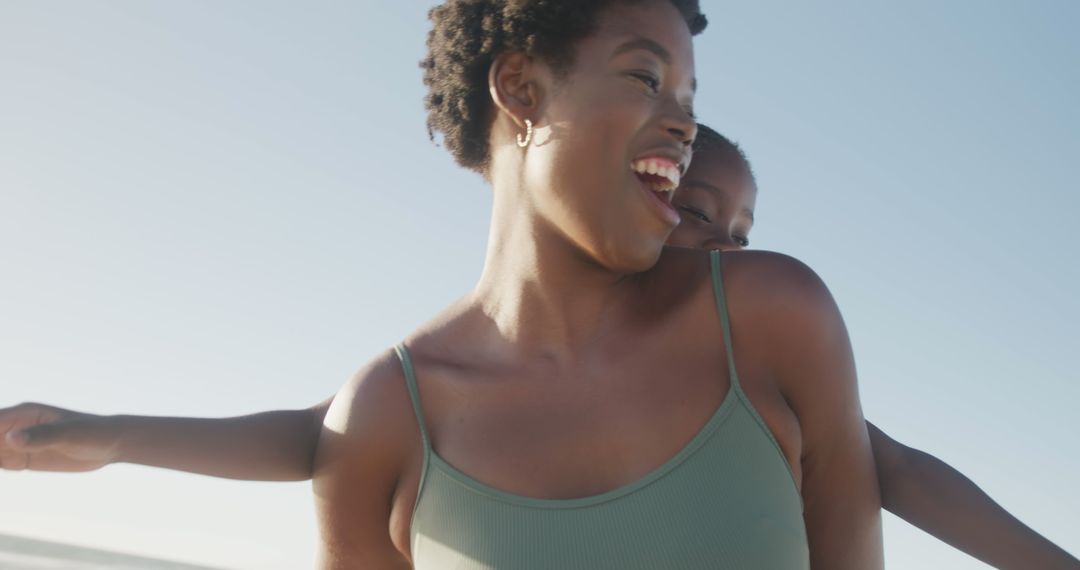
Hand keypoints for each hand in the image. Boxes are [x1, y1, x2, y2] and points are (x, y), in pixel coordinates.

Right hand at [0, 402, 118, 471]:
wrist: (109, 444)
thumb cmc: (91, 433)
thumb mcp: (68, 434)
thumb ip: (41, 436)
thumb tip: (11, 439)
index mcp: (24, 413)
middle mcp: (16, 426)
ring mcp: (18, 443)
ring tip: (1, 467)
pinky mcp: (24, 458)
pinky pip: (0, 463)